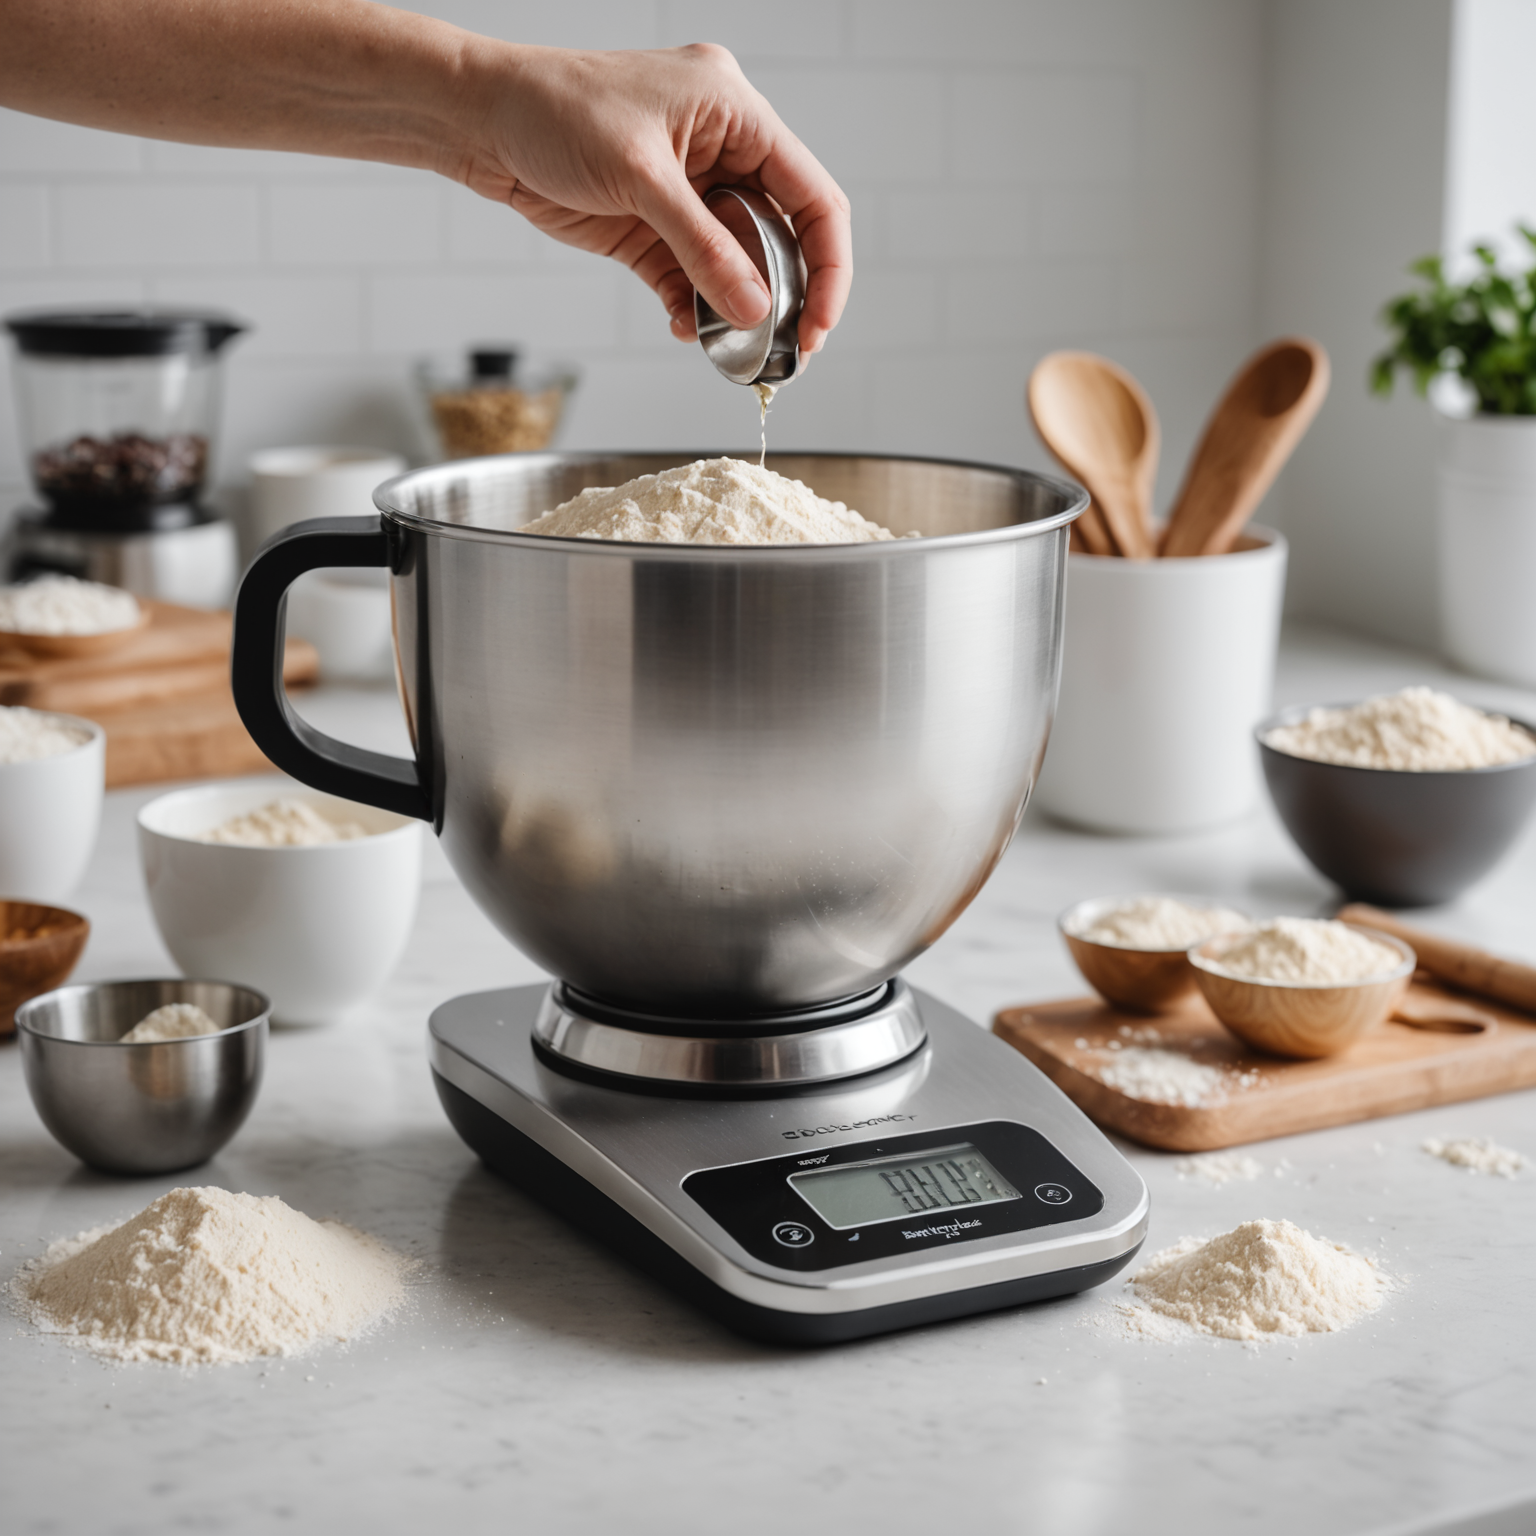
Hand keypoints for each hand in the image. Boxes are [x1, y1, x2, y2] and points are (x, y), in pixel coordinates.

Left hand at [456, 42, 851, 352]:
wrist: (482, 122)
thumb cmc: (554, 111)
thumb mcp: (639, 178)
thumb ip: (703, 248)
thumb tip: (754, 309)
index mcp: (736, 114)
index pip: (812, 196)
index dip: (828, 265)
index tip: (819, 324)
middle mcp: (722, 150)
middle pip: (781, 236)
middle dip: (783, 296)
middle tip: (783, 352)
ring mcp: (689, 191)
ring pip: (737, 264)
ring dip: (735, 310)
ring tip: (729, 347)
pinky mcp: (655, 227)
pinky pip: (693, 278)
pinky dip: (695, 308)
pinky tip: (688, 329)